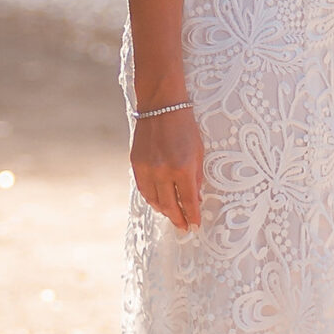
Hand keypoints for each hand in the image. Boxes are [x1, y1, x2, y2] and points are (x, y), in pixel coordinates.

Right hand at [132, 105, 204, 232]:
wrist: (161, 106)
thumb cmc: (185, 127)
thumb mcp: (198, 152)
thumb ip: (196, 178)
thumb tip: (194, 200)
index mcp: (182, 168)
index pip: (187, 201)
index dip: (192, 217)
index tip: (195, 226)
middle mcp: (163, 171)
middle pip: (169, 206)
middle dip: (178, 219)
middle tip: (184, 227)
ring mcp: (147, 168)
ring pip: (154, 201)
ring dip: (164, 210)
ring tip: (172, 214)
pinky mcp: (136, 164)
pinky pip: (143, 189)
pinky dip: (151, 198)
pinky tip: (158, 201)